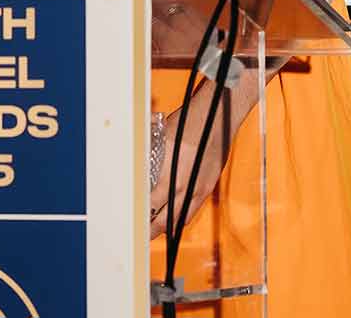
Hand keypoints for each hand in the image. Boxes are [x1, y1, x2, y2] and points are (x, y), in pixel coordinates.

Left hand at [148, 79, 249, 238]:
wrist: (217, 116)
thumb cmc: (188, 123)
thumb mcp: (161, 138)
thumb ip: (150, 157)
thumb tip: (136, 168)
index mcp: (172, 174)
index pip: (151, 206)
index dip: (141, 215)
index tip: (132, 219)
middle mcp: (186, 186)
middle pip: (166, 221)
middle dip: (152, 230)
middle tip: (141, 233)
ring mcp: (199, 189)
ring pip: (181, 220)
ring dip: (167, 226)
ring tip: (154, 229)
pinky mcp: (208, 188)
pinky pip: (193, 211)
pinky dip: (181, 217)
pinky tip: (174, 216)